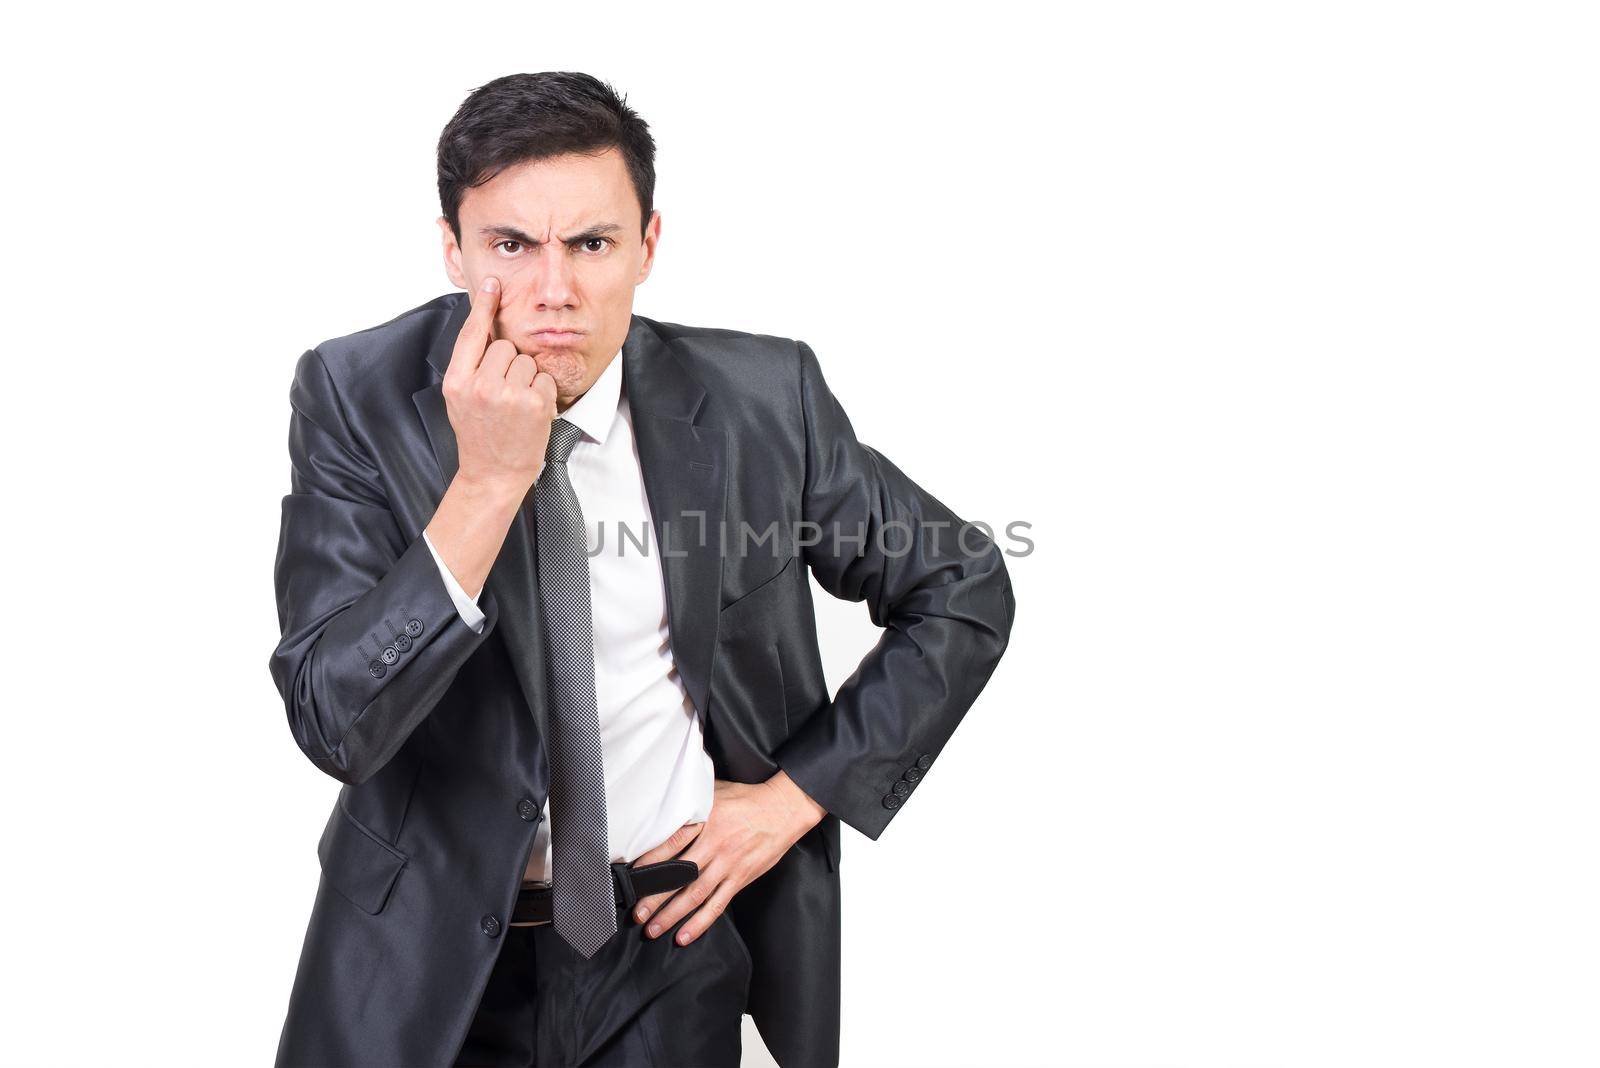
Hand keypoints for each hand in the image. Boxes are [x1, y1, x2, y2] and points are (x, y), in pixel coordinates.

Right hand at [444, 275, 558, 494]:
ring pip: (526, 360)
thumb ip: (469, 366)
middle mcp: (479, 386)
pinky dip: (542, 394)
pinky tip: (530, 414)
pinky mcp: (533, 405)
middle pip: (505, 346)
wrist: (493, 474)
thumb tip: (484, 327)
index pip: (472, 334)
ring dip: (526, 379)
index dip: (483, 306)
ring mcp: (507, 395)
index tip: (492, 284)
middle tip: (502, 396)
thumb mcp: (460, 399)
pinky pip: (544, 379)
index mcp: (457, 382)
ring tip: (515, 406)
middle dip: (509, 364)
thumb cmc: (479, 435)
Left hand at [627, 771, 825, 946]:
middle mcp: (714, 845)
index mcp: (705, 821)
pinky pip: (718, 904)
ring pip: (695, 894)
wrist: (783, 809)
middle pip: (679, 875)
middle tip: (638, 913)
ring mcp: (728, 864)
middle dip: (655, 897)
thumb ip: (691, 801)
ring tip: (654, 929)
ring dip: (672, 915)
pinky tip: (685, 935)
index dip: (650, 861)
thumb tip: (665, 800)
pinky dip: (701, 922)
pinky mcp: (740, 878)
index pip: (671, 843)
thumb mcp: (715, 790)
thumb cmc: (747, 799)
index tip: (633, 875)